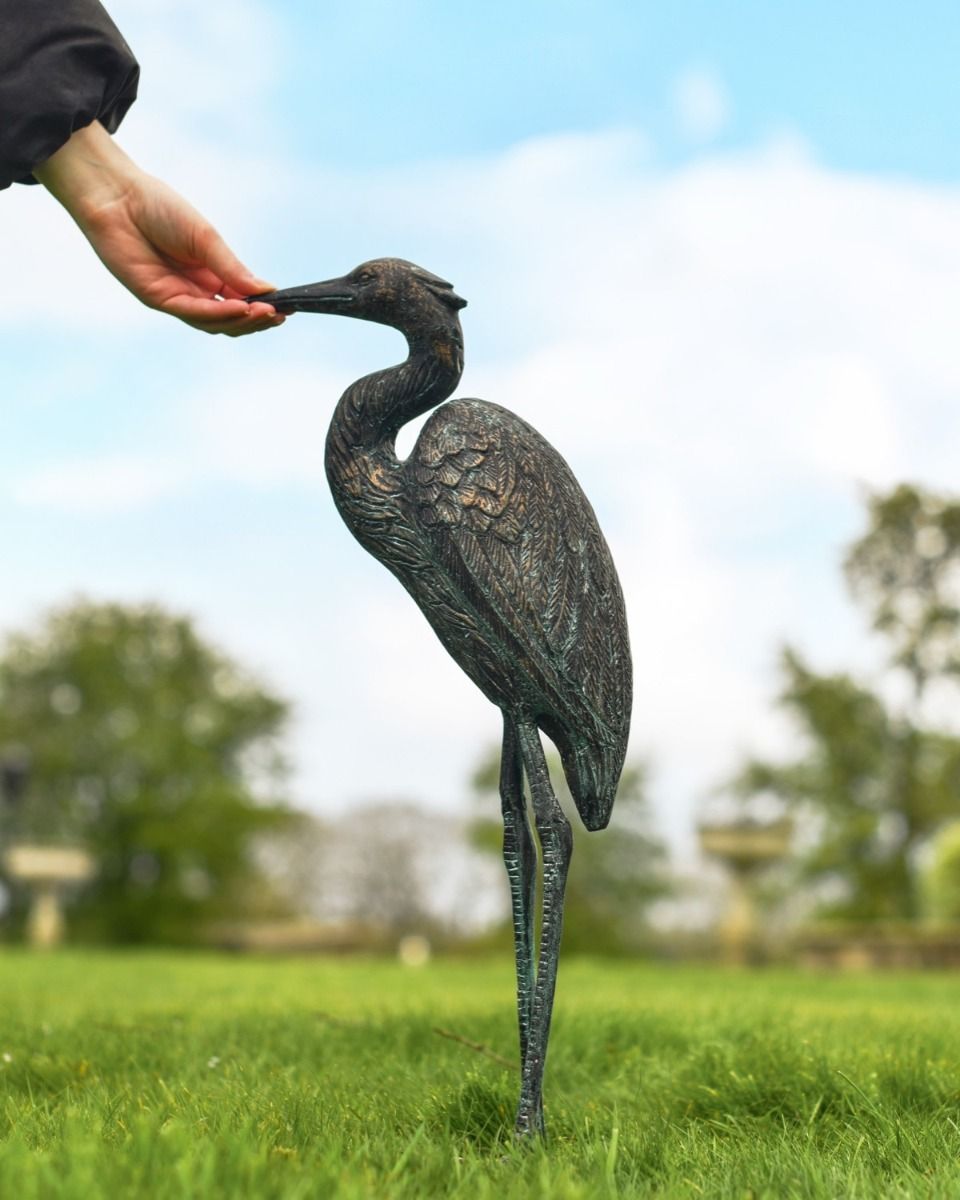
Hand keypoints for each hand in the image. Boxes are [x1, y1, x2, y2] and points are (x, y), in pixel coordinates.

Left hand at [34, 122, 283, 335]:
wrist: (116, 197)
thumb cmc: (158, 208)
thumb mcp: (205, 238)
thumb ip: (232, 267)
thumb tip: (267, 291)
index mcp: (208, 273)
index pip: (241, 299)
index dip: (264, 307)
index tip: (287, 308)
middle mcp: (194, 289)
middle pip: (231, 319)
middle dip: (257, 320)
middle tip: (280, 317)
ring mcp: (176, 297)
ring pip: (215, 323)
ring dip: (242, 321)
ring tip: (265, 313)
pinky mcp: (158, 299)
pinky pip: (195, 313)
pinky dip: (219, 314)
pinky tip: (240, 308)